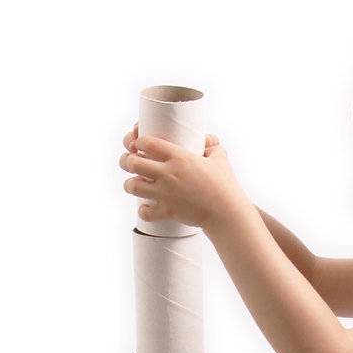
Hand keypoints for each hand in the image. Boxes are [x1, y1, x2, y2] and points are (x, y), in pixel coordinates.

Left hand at [119, 126, 243, 231]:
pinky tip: (147, 208)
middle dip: (126, 161)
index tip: (139, 144)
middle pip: (133, 163)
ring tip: (134, 184)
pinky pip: (145, 212)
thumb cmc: (225, 184)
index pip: (147, 142)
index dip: (138, 141)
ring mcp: (166, 193)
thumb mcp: (220, 159)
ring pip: (133, 186)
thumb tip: (208, 139)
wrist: (226, 212)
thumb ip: (212, 146)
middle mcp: (168, 173)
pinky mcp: (168, 211)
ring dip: (130, 184)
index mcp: (179, 157)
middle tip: (130, 162)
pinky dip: (143, 211)